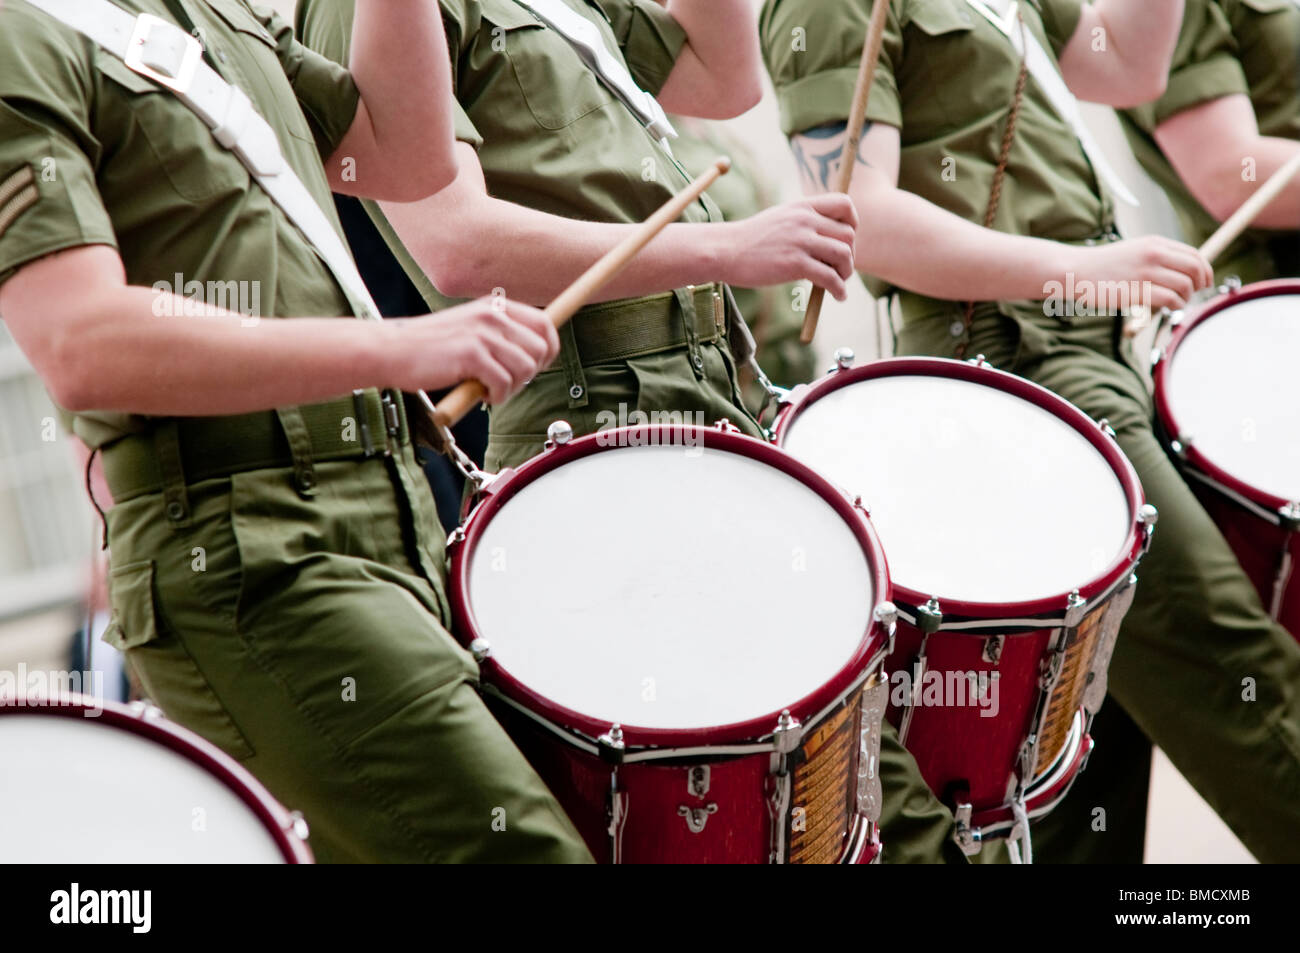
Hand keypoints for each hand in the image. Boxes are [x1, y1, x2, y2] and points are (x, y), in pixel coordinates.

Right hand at [392, 296, 559, 403]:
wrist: (391, 350)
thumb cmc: (428, 347)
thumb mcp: (470, 329)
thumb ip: (499, 336)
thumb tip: (534, 357)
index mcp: (495, 306)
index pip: (545, 323)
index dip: (548, 350)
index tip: (536, 367)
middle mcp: (492, 315)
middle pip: (541, 349)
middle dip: (530, 373)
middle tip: (507, 383)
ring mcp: (482, 334)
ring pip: (526, 368)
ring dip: (513, 387)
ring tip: (491, 390)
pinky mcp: (471, 355)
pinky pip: (504, 383)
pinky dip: (497, 396)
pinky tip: (481, 395)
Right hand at [716, 194, 858, 300]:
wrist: (726, 250)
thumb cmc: (751, 240)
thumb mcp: (780, 219)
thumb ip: (804, 222)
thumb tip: (829, 238)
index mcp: (802, 207)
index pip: (844, 204)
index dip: (853, 221)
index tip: (846, 239)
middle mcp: (805, 220)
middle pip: (848, 234)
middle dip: (850, 254)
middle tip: (841, 268)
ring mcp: (800, 242)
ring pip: (844, 255)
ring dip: (847, 272)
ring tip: (839, 283)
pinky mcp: (795, 264)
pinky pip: (830, 277)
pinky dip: (839, 289)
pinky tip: (837, 296)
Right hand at [1063, 236, 1213, 313]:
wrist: (1075, 270)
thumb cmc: (1102, 266)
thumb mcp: (1133, 251)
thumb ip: (1157, 257)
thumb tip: (1182, 271)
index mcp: (1155, 243)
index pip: (1194, 254)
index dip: (1205, 270)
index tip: (1204, 281)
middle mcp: (1154, 254)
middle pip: (1195, 268)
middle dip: (1200, 283)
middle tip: (1194, 293)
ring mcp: (1146, 272)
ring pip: (1185, 285)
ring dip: (1186, 297)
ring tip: (1176, 303)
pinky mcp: (1138, 290)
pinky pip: (1170, 299)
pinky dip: (1175, 306)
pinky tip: (1168, 308)